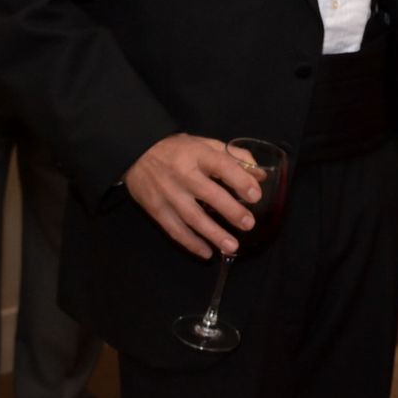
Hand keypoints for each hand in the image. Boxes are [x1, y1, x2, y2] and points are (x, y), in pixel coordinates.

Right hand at [123, 134, 263, 258]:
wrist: (137, 153)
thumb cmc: (179, 149)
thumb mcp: (206, 144)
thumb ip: (234, 157)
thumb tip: (260, 175)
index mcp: (198, 154)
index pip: (222, 166)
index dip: (240, 180)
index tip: (255, 196)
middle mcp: (183, 174)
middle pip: (209, 194)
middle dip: (231, 211)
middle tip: (248, 224)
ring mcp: (168, 194)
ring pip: (192, 217)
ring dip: (213, 234)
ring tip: (232, 247)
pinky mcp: (156, 209)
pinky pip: (175, 230)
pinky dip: (191, 243)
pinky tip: (207, 253)